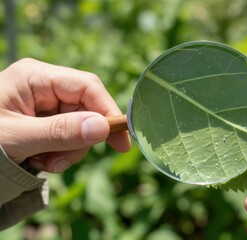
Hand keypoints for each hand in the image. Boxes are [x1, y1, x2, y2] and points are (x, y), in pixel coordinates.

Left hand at [0, 58, 130, 171]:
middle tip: (59, 162)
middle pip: (85, 109)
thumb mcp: (16, 137)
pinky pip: (68, 136)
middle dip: (79, 140)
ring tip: (43, 163)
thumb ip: (59, 132)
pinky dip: (59, 153)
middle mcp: (44, 87)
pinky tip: (39, 160)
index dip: (108, 111)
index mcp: (36, 77)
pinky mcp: (45, 120)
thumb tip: (102, 127)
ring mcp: (46, 104)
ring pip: (79, 126)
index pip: (87, 87)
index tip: (122, 140)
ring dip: (68, 150)